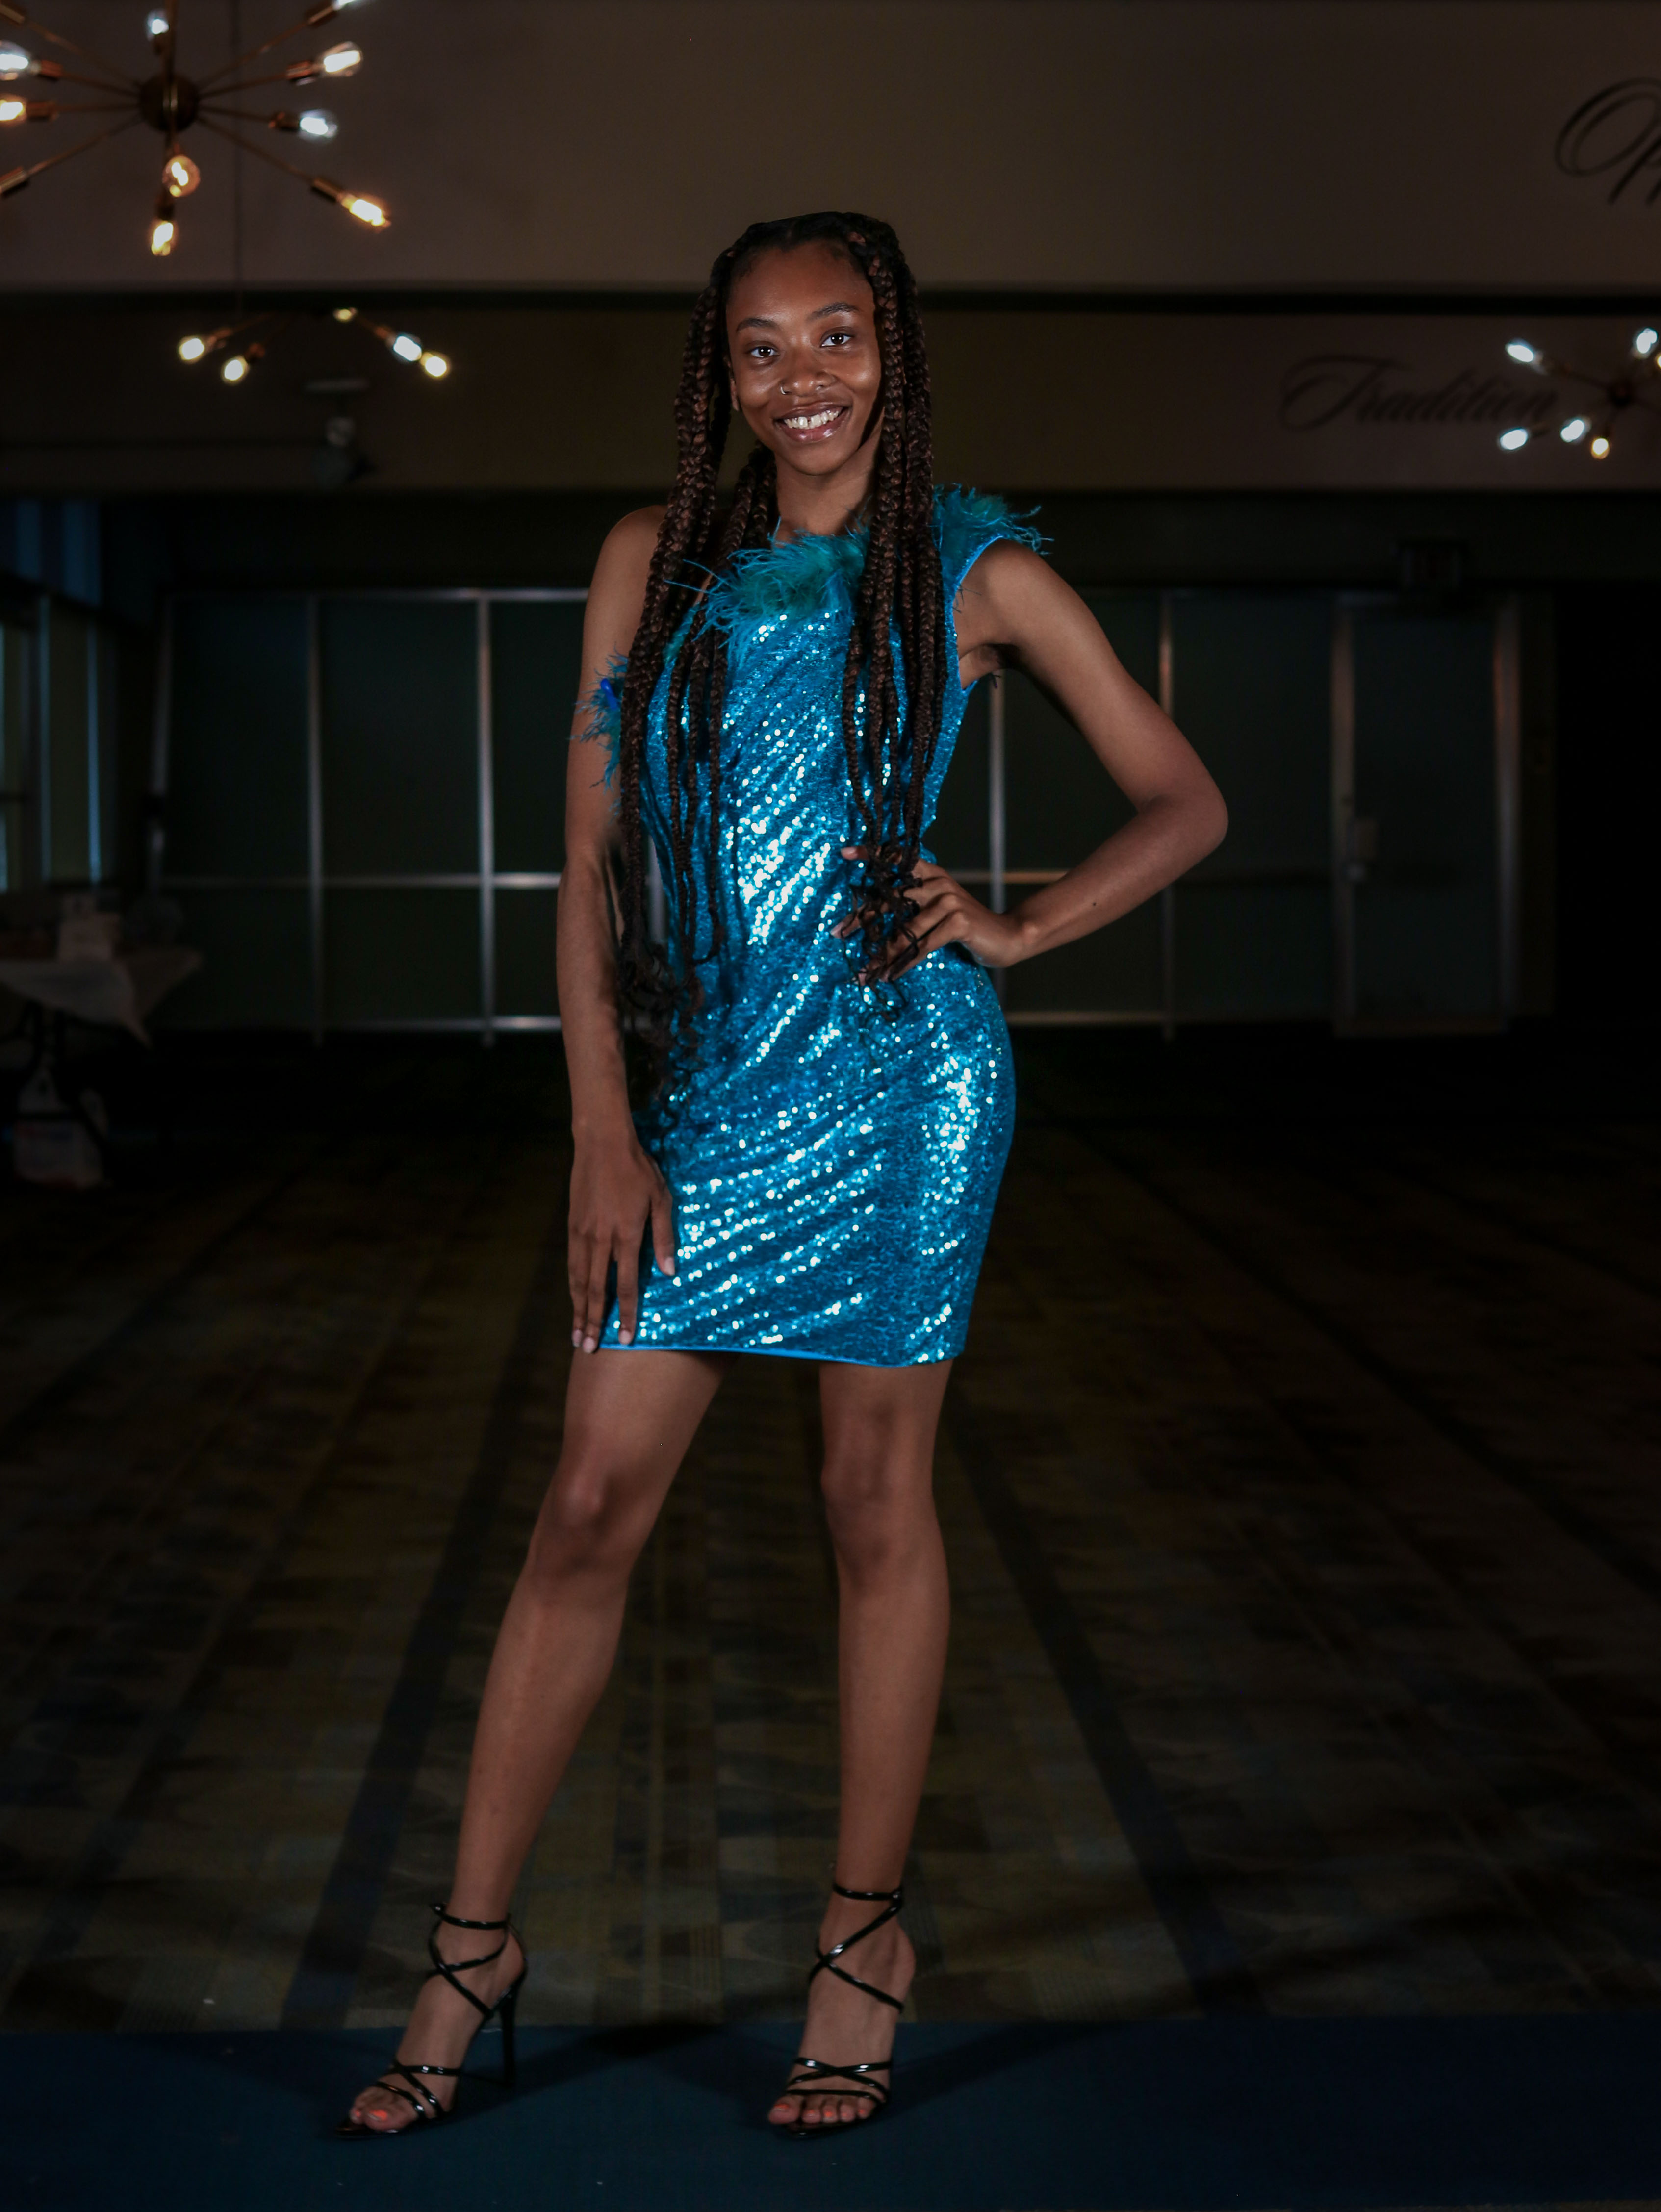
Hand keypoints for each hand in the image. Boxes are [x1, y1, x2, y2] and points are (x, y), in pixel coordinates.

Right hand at [568, 1130, 675, 1352]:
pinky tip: (574, 1299)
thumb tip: (670, 1272)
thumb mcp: (661, 1199)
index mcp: (626, 1236)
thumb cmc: (639, 1169)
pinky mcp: (572, 1226)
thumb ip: (665, 1237)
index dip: (627, 1314)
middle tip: (589, 1349)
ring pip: (579, 1281)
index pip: (627, 1285)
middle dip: (593, 1323)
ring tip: (576, 1334)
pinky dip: (572, 1287)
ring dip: (578, 1310)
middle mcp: (601, 1240)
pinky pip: (572, 1264)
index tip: (626, 1339)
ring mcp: (583, 1234)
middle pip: (596, 1291)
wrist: (601, 1143)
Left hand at [833, 845, 1027, 983]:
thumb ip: (915, 907)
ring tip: (865, 971)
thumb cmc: (966, 927)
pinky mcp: (957, 922)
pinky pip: (923, 945)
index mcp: (931, 875)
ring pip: (904, 930)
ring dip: (882, 954)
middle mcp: (937, 883)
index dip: (872, 855)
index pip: (899, 859)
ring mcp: (948, 901)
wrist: (1006, 937)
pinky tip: (891, 976)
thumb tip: (876, 921)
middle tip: (838, 933)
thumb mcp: (939, 910)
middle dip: (862, 919)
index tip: (845, 854)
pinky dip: (905, 964)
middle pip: (890, 899)